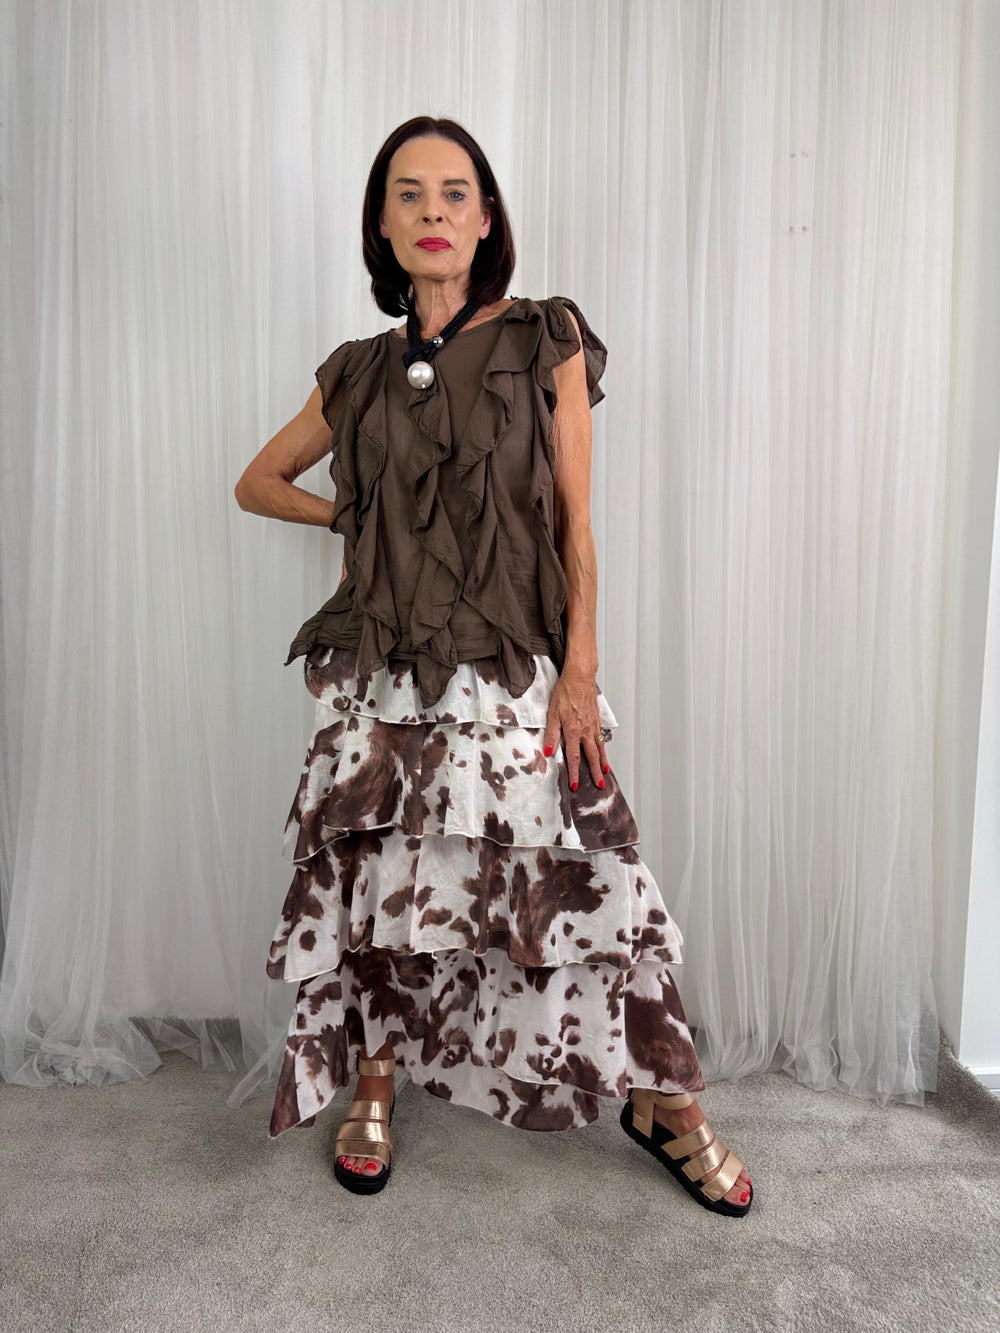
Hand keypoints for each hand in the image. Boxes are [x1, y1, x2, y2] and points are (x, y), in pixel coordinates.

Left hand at [542, 669, 608, 791]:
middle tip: (600, 785)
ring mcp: (593, 726)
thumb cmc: (565, 692)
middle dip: (594, 773)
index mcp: (573, 731)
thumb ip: (551, 734)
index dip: (574, 773)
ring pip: (599, 748)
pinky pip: (601, 737)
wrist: (580, 678)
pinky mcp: (596, 720)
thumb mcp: (553, 714)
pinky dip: (603, 748)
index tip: (576, 785)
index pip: (573, 757)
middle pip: (591, 756)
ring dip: (602, 762)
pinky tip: (603, 752)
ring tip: (604, 772)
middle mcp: (585, 731)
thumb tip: (549, 752)